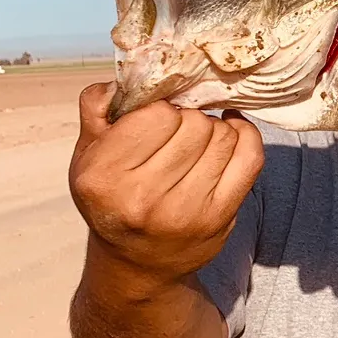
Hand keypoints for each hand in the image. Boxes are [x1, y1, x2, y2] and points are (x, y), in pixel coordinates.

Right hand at [69, 83, 263, 283]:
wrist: (137, 265)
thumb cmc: (112, 198)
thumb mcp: (87, 154)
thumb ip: (98, 108)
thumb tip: (129, 73)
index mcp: (103, 176)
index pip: (156, 114)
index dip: (161, 110)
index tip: (156, 122)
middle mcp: (141, 197)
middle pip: (193, 124)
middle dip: (188, 120)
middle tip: (178, 134)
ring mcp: (185, 212)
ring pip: (223, 136)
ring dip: (214, 130)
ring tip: (197, 142)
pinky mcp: (219, 219)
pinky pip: (250, 157)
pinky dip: (245, 136)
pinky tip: (232, 132)